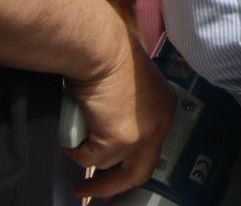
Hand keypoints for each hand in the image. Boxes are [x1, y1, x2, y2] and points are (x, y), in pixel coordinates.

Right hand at [65, 23, 174, 197]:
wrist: (103, 49)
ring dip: (86, 151)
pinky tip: (74, 123)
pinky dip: (75, 145)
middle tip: (87, 192)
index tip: (112, 174)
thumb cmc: (111, 56)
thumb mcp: (129, 87)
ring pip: (107, 163)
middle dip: (111, 186)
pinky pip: (88, 158)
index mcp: (165, 109)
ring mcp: (141, 135)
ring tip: (76, 128)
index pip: (150, 148)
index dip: (129, 164)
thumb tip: (106, 129)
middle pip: (139, 172)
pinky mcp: (119, 140)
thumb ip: (126, 110)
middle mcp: (161, 124)